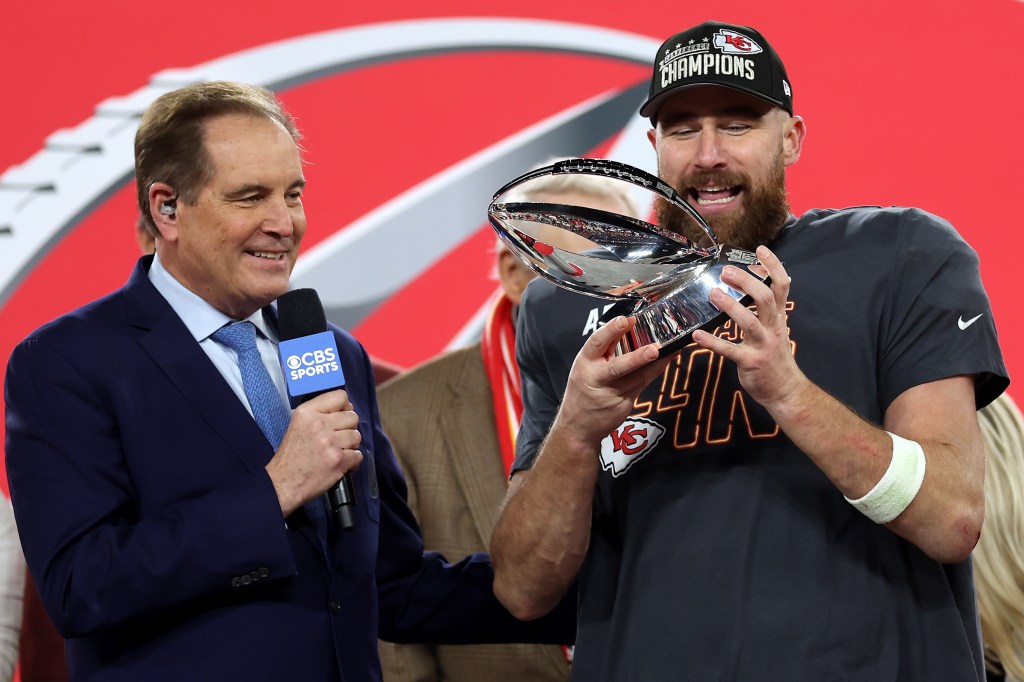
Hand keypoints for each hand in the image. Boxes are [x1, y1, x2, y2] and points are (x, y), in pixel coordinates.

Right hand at [265, 389, 362, 515]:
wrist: (283, 483)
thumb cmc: (291, 455)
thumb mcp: (298, 424)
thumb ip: (319, 413)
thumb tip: (345, 408)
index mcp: (307, 412)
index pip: (340, 396)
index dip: (344, 406)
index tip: (340, 415)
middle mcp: (319, 424)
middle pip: (352, 416)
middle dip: (348, 428)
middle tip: (337, 437)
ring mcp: (330, 443)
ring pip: (357, 436)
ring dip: (350, 445)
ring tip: (337, 451)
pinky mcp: (338, 460)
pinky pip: (358, 454)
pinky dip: (351, 460)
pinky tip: (339, 462)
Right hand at [556, 316, 671, 448]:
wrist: (578, 426)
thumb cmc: (584, 389)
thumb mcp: (587, 366)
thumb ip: (605, 349)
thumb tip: (628, 326)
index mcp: (584, 362)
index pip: (597, 343)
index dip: (612, 330)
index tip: (627, 320)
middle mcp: (596, 378)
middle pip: (618, 367)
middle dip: (636, 358)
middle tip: (654, 349)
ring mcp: (611, 394)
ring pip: (637, 377)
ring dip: (656, 364)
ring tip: (672, 352)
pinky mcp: (623, 404)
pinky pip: (642, 384)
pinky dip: (655, 372)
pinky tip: (666, 362)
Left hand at [691, 246, 807, 409]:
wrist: (786, 391)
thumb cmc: (776, 357)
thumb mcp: (776, 330)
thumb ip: (767, 311)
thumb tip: (753, 288)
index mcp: (778, 318)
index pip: (781, 286)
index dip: (773, 266)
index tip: (760, 250)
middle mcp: (773, 328)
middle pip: (765, 298)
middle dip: (746, 282)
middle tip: (727, 271)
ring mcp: (762, 345)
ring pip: (749, 322)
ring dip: (730, 306)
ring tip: (713, 294)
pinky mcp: (750, 362)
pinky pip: (729, 350)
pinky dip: (712, 342)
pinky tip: (696, 336)